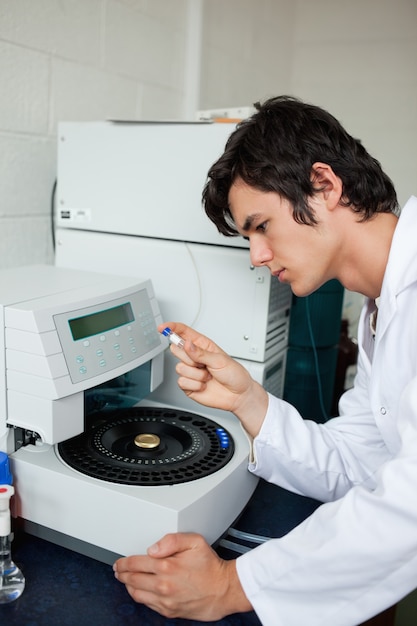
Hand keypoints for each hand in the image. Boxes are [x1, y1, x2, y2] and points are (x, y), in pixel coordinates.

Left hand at [113, 533, 251, 619]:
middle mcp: (163, 585)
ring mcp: (165, 600)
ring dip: (128, 586)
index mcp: (167, 566)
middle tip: (118, 570)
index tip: (120, 562)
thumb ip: (172, 539)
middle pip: (132, 579)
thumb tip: (153, 547)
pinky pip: (147, 604)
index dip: (124, 562)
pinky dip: (140, 596)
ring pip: (136, 594)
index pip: (135, 563)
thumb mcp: (195, 542)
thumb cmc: (210, 567)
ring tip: (125, 580)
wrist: (224, 590)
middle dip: (122, 574)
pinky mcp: (169, 611)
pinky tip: (140, 590)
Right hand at [158, 322, 268, 436]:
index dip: (172, 328)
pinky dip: (195, 384)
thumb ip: (201, 353)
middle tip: (202, 363)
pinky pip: (181, 381)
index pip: (183, 332)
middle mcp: (195, 357)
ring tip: (208, 376)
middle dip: (188, 357)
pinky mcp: (188, 385)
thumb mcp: (220, 360)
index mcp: (203, 346)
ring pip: (179, 367)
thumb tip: (187, 344)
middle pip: (176, 349)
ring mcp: (191, 371)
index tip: (163, 327)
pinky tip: (204, 385)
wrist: (238, 396)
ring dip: (196, 374)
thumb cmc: (234, 375)